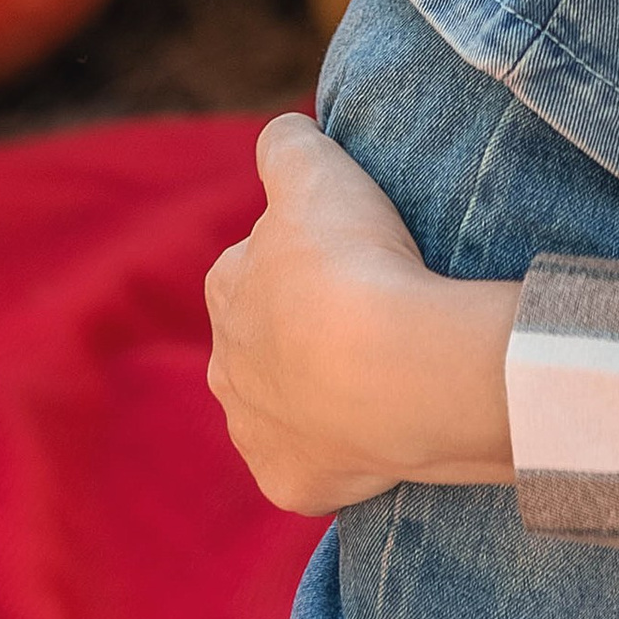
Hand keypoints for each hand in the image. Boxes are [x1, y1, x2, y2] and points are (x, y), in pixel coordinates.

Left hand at [204, 112, 518, 513]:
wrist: (392, 371)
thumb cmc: (353, 263)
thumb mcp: (317, 168)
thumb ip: (287, 143)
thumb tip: (282, 135)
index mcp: (227, 288)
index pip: (252, 263)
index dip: (304, 256)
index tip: (352, 257)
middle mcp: (225, 366)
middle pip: (265, 340)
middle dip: (306, 330)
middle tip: (373, 316)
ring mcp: (256, 431)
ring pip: (283, 407)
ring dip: (320, 394)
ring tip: (382, 374)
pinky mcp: (291, 483)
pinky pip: (314, 466)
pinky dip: (341, 452)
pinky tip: (378, 431)